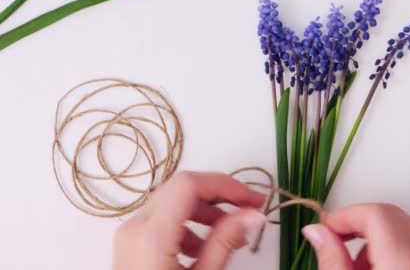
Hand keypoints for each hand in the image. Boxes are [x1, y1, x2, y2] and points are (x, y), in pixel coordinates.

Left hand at [112, 171, 266, 269]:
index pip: (190, 185)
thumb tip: (253, 214)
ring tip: (229, 233)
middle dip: (219, 195)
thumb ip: (226, 242)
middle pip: (181, 189)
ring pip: (172, 202)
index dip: (227, 185)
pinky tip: (203, 248)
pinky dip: (187, 224)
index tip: (255, 199)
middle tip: (250, 210)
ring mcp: (129, 235)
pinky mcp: (131, 244)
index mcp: (151, 235)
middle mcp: (134, 227)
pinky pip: (162, 219)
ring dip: (205, 210)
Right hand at [302, 204, 409, 269]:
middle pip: (396, 219)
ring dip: (381, 243)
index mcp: (405, 261)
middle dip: (362, 228)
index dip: (345, 215)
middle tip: (337, 248)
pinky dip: (401, 256)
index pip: (376, 213)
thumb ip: (332, 260)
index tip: (324, 230)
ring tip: (357, 269)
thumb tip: (315, 231)